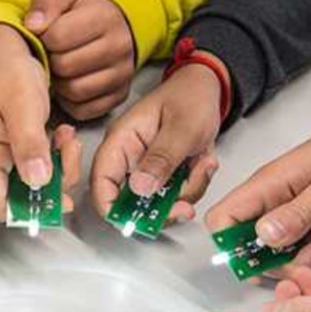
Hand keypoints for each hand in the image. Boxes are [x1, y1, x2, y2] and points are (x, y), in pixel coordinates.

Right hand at [0, 24, 82, 221]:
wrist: (8, 52)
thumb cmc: (8, 72)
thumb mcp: (22, 103)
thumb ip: (28, 142)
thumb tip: (37, 180)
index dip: (28, 210)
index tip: (57, 196)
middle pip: (20, 202)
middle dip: (51, 186)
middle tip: (68, 156)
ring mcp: (3, 162)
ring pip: (35, 189)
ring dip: (59, 170)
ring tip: (67, 140)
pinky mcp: (17, 156)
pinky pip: (41, 172)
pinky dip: (58, 160)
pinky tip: (62, 137)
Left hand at [26, 0, 135, 119]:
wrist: (114, 28)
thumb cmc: (82, 12)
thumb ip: (46, 3)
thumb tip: (33, 26)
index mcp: (105, 16)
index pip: (58, 37)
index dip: (44, 38)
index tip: (47, 36)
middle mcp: (119, 46)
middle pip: (65, 66)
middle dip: (52, 61)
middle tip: (52, 55)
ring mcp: (122, 74)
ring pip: (75, 91)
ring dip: (60, 83)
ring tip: (60, 69)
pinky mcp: (119, 96)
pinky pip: (83, 110)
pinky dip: (71, 101)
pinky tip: (70, 83)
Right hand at [91, 61, 221, 223]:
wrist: (209, 87)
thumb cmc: (190, 95)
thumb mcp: (181, 127)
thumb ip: (161, 158)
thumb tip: (140, 189)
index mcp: (121, 142)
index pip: (101, 182)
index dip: (111, 208)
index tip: (133, 223)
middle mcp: (130, 159)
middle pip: (130, 201)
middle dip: (161, 208)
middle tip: (184, 206)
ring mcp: (147, 169)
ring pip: (157, 203)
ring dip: (184, 193)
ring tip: (203, 166)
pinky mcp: (164, 175)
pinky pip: (175, 195)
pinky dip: (193, 186)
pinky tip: (204, 163)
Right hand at [206, 85, 310, 268]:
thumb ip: (297, 214)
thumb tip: (262, 237)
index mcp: (267, 185)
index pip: (221, 222)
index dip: (233, 249)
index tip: (264, 264)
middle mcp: (273, 197)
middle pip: (256, 247)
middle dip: (289, 257)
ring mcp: (293, 206)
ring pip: (291, 247)